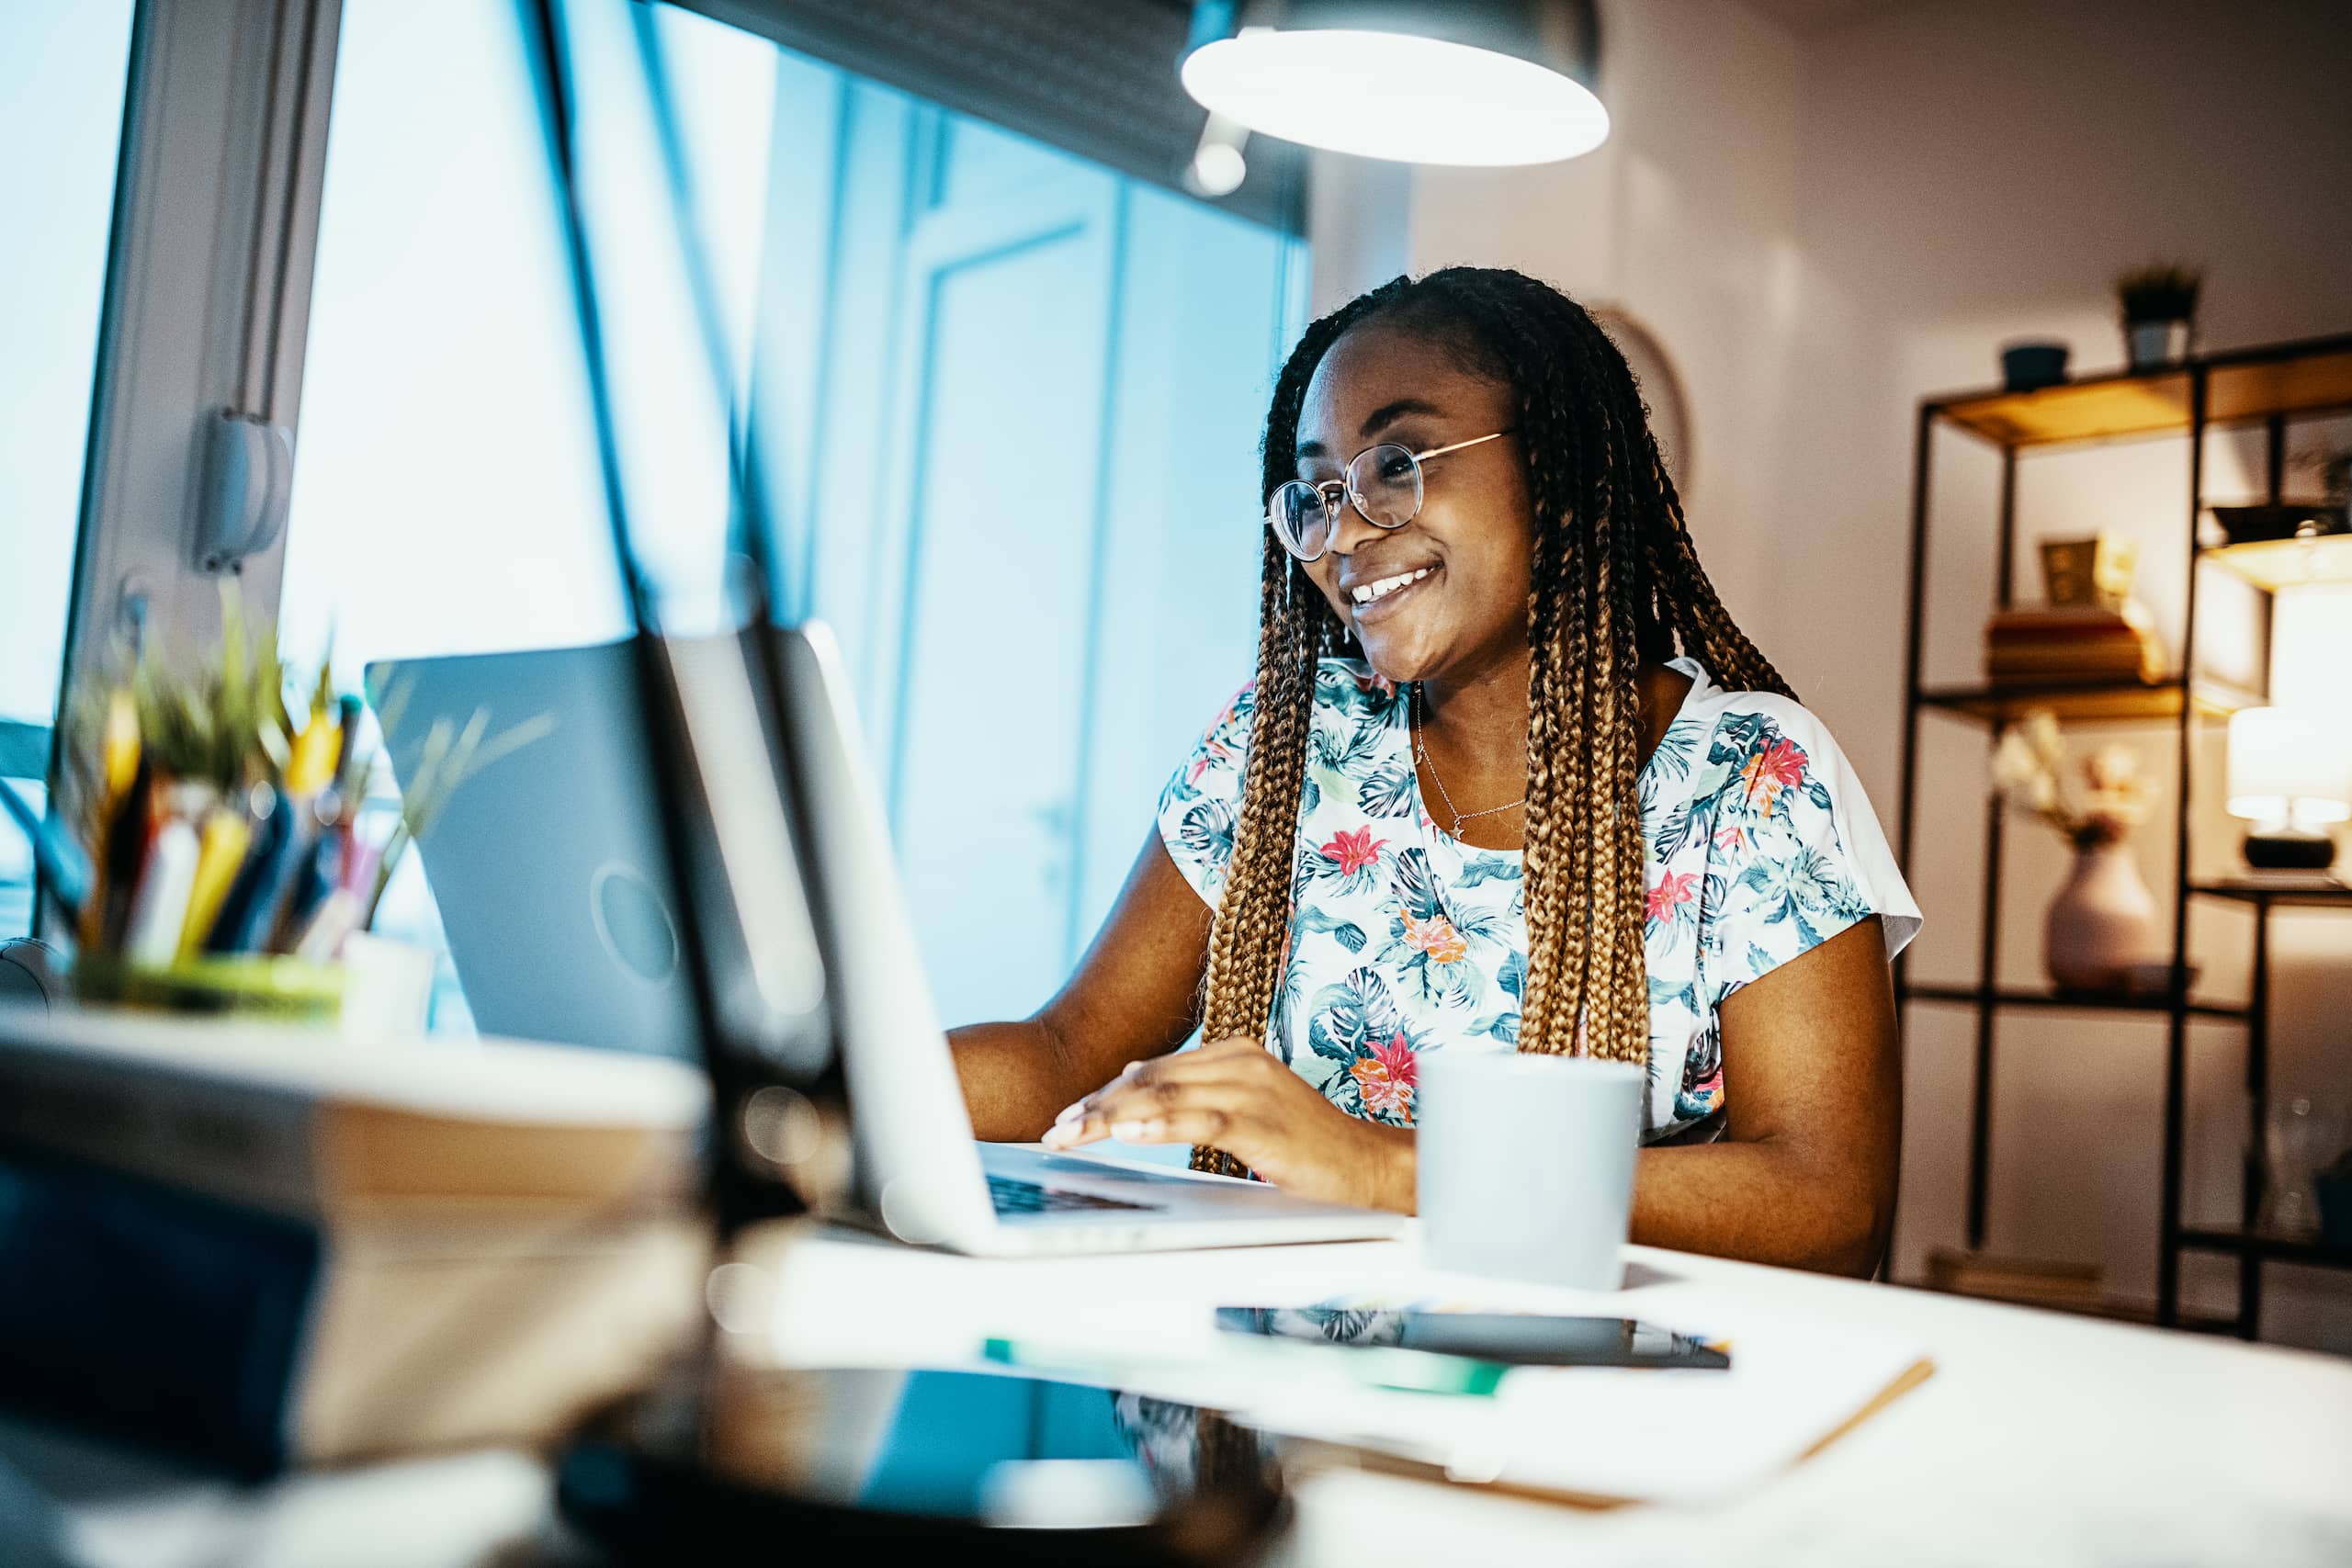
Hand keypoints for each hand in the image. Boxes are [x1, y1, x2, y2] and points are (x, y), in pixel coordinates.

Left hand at [1038, 1037, 1413, 1210]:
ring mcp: (1253, 1089)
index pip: (1152, 1072)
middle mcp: (1240, 1062)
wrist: (1371, 1167)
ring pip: (1164, 1097)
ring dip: (1111, 1117)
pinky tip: (1127, 1133)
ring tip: (1072, 1134)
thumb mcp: (1245, 1114)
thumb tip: (1132, 1088)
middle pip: (1149, 1080)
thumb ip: (1195, 1099)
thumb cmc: (1307, 1149)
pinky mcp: (1264, 1121)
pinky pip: (1201, 1119)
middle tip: (1055, 1131)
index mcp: (1233, 1054)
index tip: (1066, 1117)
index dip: (1105, 1095)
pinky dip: (1159, 1125)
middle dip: (1097, 1107)